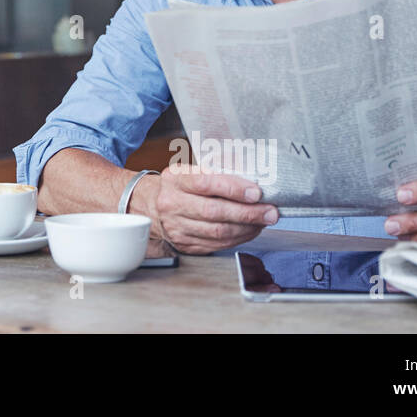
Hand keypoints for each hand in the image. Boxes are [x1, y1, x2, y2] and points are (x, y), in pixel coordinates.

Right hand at [140, 164, 278, 254]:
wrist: (146, 205)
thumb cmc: (175, 186)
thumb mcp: (187, 171)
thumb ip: (214, 174)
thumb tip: (251, 180)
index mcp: (175, 180)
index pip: (206, 184)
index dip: (233, 188)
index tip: (256, 192)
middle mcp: (174, 204)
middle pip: (215, 212)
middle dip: (248, 213)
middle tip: (270, 211)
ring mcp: (178, 227)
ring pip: (218, 232)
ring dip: (247, 228)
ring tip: (264, 221)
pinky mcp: (184, 244)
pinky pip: (216, 245)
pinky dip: (238, 239)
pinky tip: (249, 231)